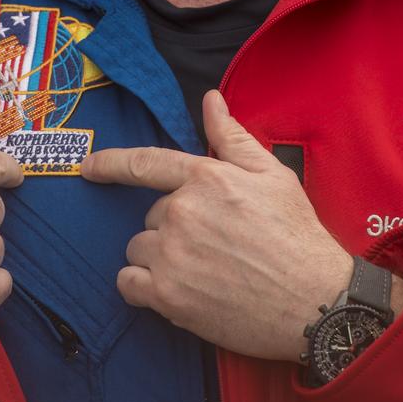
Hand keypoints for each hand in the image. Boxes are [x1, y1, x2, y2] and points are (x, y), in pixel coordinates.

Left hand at [80, 90, 352, 361]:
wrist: (314, 301)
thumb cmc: (296, 234)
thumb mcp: (271, 174)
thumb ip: (232, 137)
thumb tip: (210, 100)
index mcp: (205, 178)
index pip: (144, 163)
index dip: (110, 163)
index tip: (88, 166)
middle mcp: (181, 213)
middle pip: (151, 215)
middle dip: (173, 226)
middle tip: (215, 244)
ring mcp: (172, 256)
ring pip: (139, 248)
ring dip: (159, 257)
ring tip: (202, 269)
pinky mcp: (168, 297)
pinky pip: (129, 284)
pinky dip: (143, 287)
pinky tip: (176, 290)